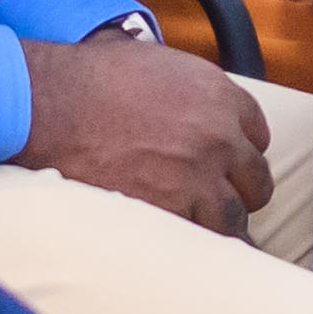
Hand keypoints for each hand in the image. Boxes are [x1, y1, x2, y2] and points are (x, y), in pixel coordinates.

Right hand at [18, 31, 273, 235]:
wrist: (54, 106)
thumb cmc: (92, 79)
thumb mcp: (157, 63)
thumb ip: (189, 87)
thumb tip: (189, 98)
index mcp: (219, 96)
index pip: (258, 135)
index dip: (242, 151)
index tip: (231, 163)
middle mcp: (219, 137)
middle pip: (256, 179)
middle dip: (241, 191)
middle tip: (226, 200)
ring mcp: (197, 178)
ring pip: (233, 216)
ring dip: (222, 224)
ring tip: (210, 232)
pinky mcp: (170, 210)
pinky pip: (199, 238)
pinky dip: (195, 245)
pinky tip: (191, 250)